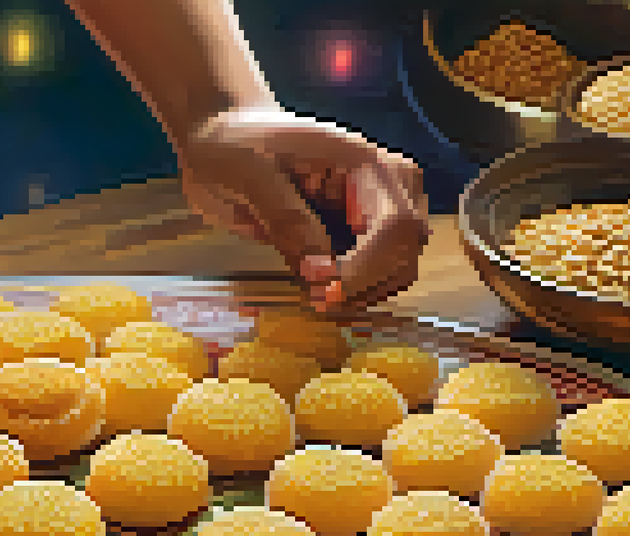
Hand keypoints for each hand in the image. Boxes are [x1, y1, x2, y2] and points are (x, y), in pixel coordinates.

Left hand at [176, 105, 430, 311]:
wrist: (223, 143)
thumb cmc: (235, 146)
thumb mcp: (248, 174)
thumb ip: (286, 218)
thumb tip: (320, 273)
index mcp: (365, 163)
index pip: (396, 224)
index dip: (367, 268)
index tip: (325, 293)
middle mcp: (383, 188)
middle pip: (406, 252)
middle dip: (365, 286)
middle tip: (314, 299)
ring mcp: (374, 214)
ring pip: (396, 270)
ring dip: (359, 293)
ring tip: (312, 292)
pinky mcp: (357, 237)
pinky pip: (373, 277)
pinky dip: (350, 292)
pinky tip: (316, 288)